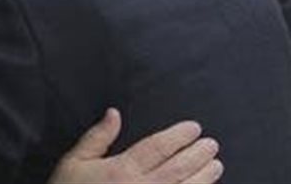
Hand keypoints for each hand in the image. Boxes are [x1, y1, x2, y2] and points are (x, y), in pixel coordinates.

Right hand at [49, 109, 222, 183]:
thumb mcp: (73, 162)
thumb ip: (97, 137)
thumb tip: (114, 113)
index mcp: (121, 170)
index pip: (158, 147)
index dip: (179, 135)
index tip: (194, 128)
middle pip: (178, 168)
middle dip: (198, 154)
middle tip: (212, 145)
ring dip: (204, 178)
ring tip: (216, 166)